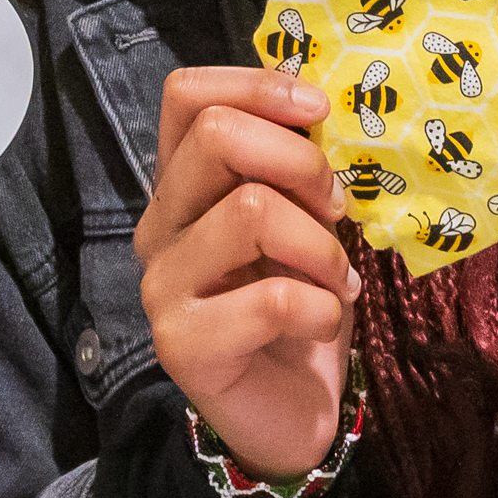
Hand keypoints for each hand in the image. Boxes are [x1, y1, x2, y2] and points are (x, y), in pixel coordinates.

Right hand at [136, 67, 355, 483]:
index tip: (319, 110)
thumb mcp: (307, 219)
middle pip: (216, 136)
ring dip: (321, 245)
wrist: (291, 412)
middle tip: (335, 209)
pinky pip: (271, 297)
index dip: (258, 85)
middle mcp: (159, 226)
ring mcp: (163, 286)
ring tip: (337, 279)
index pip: (186, 94)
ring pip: (251, 210)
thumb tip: (321, 102)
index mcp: (183, 185)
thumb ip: (297, 166)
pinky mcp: (182, 345)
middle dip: (301, 162)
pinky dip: (321, 306)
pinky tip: (324, 321)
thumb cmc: (301, 303)